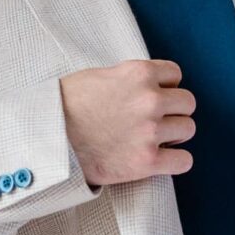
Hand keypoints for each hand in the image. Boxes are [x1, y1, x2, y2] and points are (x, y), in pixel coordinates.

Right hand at [59, 59, 195, 185]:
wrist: (47, 139)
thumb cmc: (64, 107)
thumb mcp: (98, 77)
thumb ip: (128, 80)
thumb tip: (142, 87)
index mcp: (139, 73)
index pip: (175, 75)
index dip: (165, 87)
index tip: (154, 97)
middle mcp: (150, 99)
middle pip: (187, 103)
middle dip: (173, 112)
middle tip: (155, 121)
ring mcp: (150, 131)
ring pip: (188, 129)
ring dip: (174, 135)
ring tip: (154, 140)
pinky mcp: (147, 161)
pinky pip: (184, 160)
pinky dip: (175, 161)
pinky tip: (160, 160)